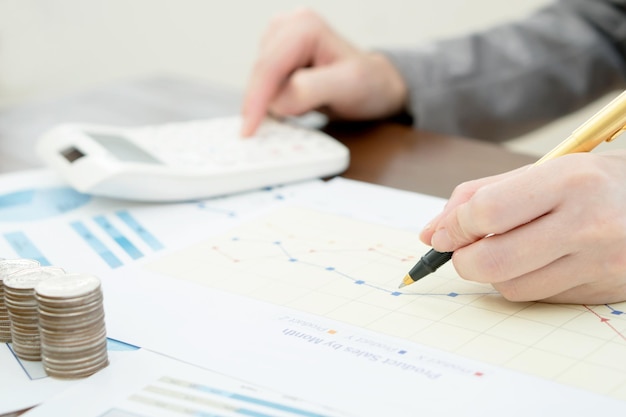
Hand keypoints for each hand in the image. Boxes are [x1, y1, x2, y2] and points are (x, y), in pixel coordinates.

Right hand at [241, 8, 407, 135]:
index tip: (249, 130)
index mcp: (304, 27)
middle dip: (264, 103)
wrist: (377, 88)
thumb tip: (276, 101)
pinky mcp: (277, 57)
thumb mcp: (348, 86)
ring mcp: (280, 41)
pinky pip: (264, 85)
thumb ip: (309, 90)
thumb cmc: (369, 85)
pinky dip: (273, 101)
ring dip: (272, 102)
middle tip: (272, 130)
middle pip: (259, 74)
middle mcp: (288, 27)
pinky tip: (294, 106)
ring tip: (303, 108)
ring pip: (259, 82)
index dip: (256, 100)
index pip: (268, 66)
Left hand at [419, 151, 625, 303]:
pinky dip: (523, 282)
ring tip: (509, 248)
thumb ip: (482, 195)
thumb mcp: (544, 170)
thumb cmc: (595, 182)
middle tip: (462, 250)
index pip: (487, 212)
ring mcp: (599, 264)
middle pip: (492, 262)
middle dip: (462, 260)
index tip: (445, 232)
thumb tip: (432, 233)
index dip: (454, 226)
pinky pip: (538, 297)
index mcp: (569, 181)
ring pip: (510, 287)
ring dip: (493, 273)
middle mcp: (587, 224)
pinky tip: (538, 260)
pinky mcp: (602, 291)